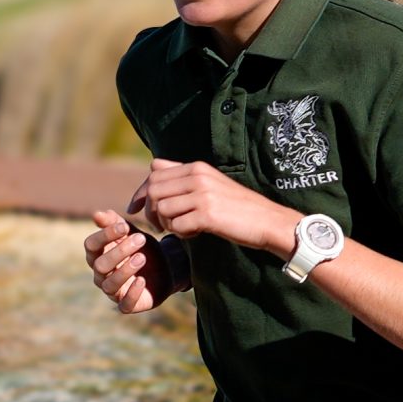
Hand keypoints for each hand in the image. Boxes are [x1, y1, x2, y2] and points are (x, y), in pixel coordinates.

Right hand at [84, 207, 185, 313]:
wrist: (165, 268)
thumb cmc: (142, 248)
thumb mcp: (132, 233)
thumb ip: (116, 224)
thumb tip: (98, 214)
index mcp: (98, 254)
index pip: (91, 245)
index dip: (105, 235)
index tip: (125, 227)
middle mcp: (100, 274)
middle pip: (100, 264)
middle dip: (120, 251)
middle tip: (140, 239)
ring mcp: (112, 291)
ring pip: (110, 284)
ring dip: (125, 270)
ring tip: (142, 257)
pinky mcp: (126, 305)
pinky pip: (124, 304)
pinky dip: (132, 293)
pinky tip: (142, 280)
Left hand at [133, 158, 291, 253]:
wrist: (268, 221)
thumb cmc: (238, 207)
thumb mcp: (211, 184)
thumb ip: (185, 178)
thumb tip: (152, 172)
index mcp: (197, 167)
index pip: (154, 172)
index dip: (140, 192)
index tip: (134, 208)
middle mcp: (198, 176)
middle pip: (153, 190)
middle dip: (149, 211)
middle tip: (160, 225)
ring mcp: (203, 194)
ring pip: (161, 208)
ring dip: (166, 224)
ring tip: (181, 229)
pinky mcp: (207, 214)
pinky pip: (176, 224)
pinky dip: (180, 233)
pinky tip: (193, 234)